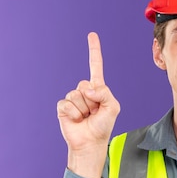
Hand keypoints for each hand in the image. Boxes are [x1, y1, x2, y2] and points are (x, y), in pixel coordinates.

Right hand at [57, 32, 120, 177]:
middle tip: (94, 113)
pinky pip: (67, 104)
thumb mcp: (113, 107)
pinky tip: (76, 120)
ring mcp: (73, 99)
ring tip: (86, 118)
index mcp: (97, 89)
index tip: (92, 35)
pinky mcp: (63, 107)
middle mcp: (84, 91)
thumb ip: (104, 93)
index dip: (94, 50)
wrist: (91, 142)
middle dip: (92, 100)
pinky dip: (74, 114)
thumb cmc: (103, 125)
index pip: (95, 66)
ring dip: (83, 109)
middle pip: (85, 84)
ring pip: (76, 95)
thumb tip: (86, 89)